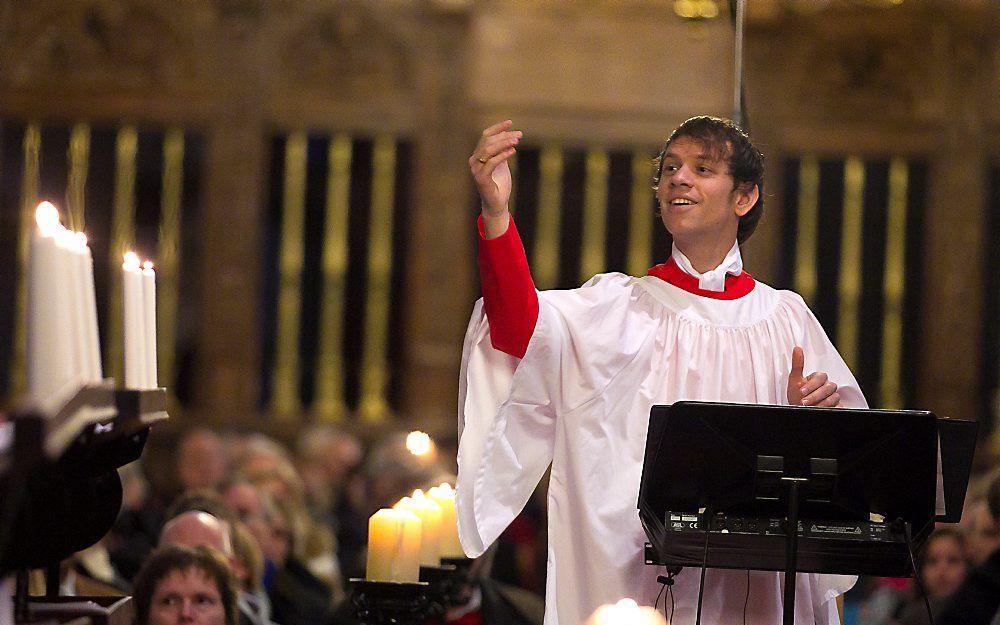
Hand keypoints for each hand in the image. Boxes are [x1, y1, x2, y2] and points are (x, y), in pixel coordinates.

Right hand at [470, 120, 521, 235]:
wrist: (497, 203)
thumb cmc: (500, 183)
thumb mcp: (502, 163)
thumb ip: (502, 150)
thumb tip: (508, 135)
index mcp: (478, 155)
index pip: (485, 136)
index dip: (497, 128)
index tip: (510, 123)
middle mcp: (474, 160)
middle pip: (488, 141)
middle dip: (504, 136)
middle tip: (519, 135)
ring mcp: (476, 169)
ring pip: (488, 150)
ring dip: (504, 143)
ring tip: (517, 141)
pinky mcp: (481, 178)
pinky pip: (491, 163)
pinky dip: (502, 155)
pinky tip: (513, 151)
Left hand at [787, 346, 840, 406]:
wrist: (799, 410)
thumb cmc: (797, 396)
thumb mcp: (794, 380)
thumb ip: (797, 364)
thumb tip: (797, 348)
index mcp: (818, 379)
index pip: (820, 377)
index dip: (811, 385)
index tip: (801, 392)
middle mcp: (827, 386)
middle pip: (829, 387)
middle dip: (815, 395)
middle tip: (804, 402)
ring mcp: (832, 396)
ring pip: (834, 396)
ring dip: (822, 402)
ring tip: (812, 407)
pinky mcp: (836, 406)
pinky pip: (839, 406)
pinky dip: (830, 407)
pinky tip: (821, 409)